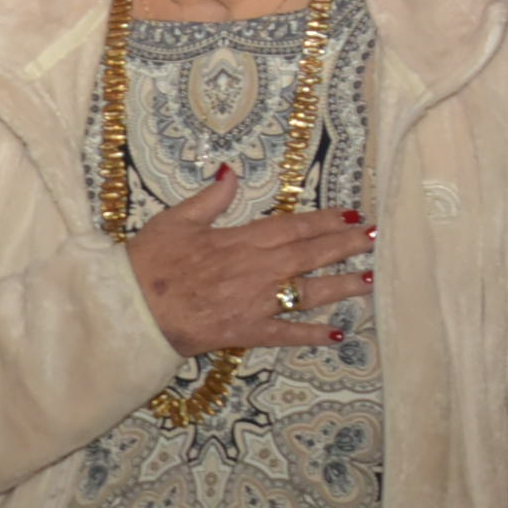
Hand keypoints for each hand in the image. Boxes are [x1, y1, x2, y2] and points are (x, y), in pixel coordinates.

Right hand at [121, 169, 371, 356]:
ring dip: (341, 285)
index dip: (325, 220)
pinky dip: (311, 334)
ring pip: (308, 292)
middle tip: (374, 239)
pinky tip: (337, 334)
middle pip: (310, 255)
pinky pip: (286, 333)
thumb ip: (209, 199)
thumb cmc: (149, 262)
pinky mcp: (247, 331)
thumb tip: (231, 173)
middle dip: (345, 246)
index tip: (351, 215)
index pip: (293, 227)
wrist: (132, 308)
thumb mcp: (174, 220)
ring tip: (370, 280)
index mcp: (240, 240)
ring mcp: (256, 302)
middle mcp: (257, 270)